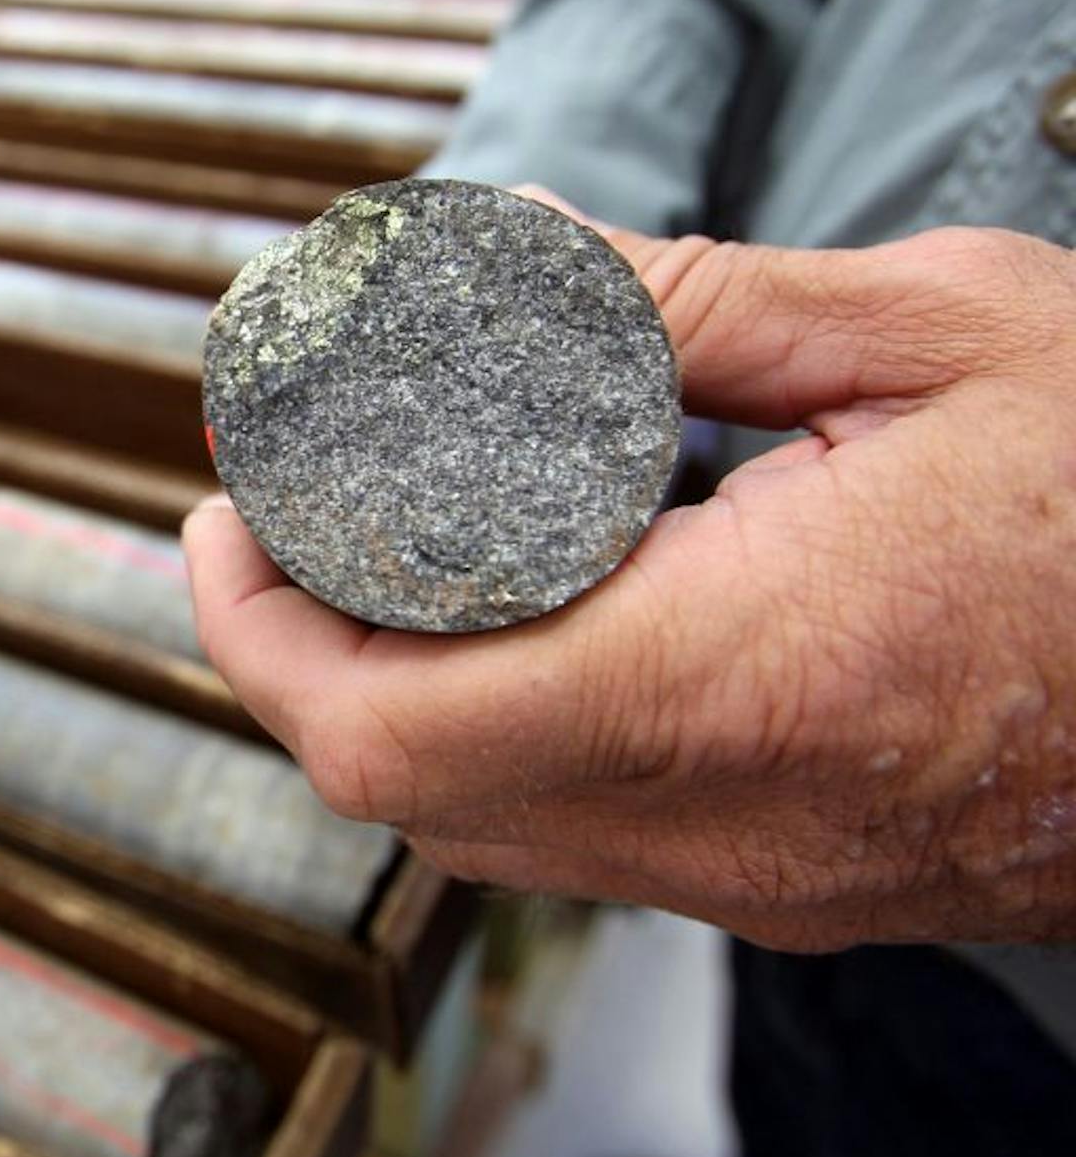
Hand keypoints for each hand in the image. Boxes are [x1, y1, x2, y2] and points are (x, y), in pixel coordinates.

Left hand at [184, 209, 1075, 951]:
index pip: (385, 723)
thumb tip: (510, 264)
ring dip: (387, 707)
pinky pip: (584, 846)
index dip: (256, 627)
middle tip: (275, 533)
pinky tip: (511, 642)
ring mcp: (767, 881)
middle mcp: (731, 820)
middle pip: (401, 795)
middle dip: (296, 660)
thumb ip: (690, 300)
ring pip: (482, 835)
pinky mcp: (802, 892)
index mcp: (739, 679)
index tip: (224, 521)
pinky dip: (498, 748)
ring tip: (371, 572)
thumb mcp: (932, 333)